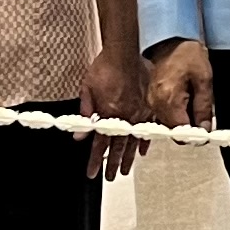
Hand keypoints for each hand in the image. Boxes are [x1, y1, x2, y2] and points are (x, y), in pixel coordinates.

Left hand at [80, 42, 149, 179]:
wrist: (124, 52)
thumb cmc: (104, 68)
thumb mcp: (87, 90)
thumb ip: (85, 114)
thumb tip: (80, 135)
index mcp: (109, 114)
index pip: (100, 144)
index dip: (96, 160)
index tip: (93, 173)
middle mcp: (125, 117)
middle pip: (118, 147)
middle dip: (113, 164)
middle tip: (111, 177)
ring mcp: (139, 112)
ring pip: (133, 141)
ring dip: (129, 157)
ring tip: (125, 170)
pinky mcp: (149, 106)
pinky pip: (147, 128)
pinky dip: (144, 141)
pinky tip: (142, 151)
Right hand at [146, 40, 215, 132]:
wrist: (171, 40)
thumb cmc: (188, 55)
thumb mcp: (204, 79)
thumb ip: (204, 107)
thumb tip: (205, 130)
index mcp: (168, 99)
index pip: (181, 132)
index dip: (195, 135)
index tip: (206, 132)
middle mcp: (155, 104)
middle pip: (173, 131)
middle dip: (189, 128)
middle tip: (203, 116)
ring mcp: (150, 102)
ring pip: (168, 125)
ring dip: (182, 121)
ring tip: (193, 103)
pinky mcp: (150, 99)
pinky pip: (163, 115)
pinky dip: (175, 114)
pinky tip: (184, 102)